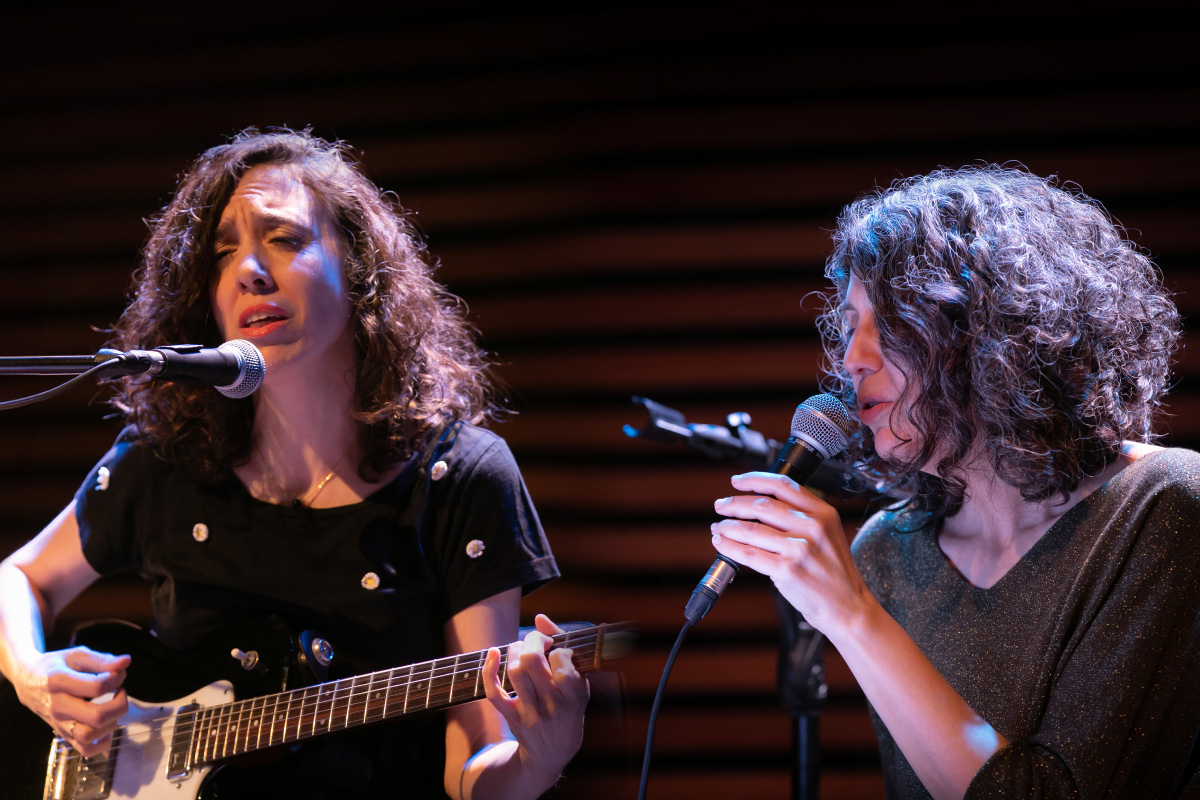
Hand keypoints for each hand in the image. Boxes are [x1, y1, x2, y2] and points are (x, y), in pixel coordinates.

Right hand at [14, 646, 128, 756]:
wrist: (28, 682)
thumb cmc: (57, 666)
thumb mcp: (76, 656)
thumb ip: (101, 660)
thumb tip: (126, 662)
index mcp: (59, 682)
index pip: (97, 687)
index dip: (117, 678)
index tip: (118, 673)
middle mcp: (58, 706)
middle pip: (97, 716)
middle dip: (120, 704)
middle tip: (120, 692)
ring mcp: (59, 724)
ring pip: (90, 736)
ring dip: (111, 722)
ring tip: (112, 707)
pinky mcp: (64, 736)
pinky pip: (86, 750)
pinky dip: (103, 741)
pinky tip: (106, 724)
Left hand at [482, 614, 589, 777]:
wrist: (552, 752)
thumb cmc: (568, 710)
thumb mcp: (578, 684)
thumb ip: (562, 647)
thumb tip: (540, 618)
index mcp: (574, 697)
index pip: (562, 665)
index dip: (558, 650)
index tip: (558, 651)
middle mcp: (552, 706)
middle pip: (532, 661)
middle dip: (532, 640)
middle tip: (536, 640)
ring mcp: (530, 713)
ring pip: (514, 672)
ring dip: (514, 649)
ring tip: (520, 647)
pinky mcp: (512, 717)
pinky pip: (493, 692)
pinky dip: (488, 670)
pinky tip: (493, 652)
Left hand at [710, 471, 873, 635]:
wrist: (847, 606)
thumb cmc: (834, 572)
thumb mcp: (829, 533)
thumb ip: (802, 516)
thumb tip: (760, 504)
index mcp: (823, 513)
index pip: (783, 485)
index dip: (754, 479)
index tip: (737, 481)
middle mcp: (812, 527)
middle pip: (761, 505)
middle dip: (733, 504)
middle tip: (721, 505)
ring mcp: (799, 549)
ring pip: (750, 529)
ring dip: (727, 526)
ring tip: (718, 527)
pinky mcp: (786, 570)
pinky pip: (748, 554)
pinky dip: (729, 547)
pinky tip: (722, 544)